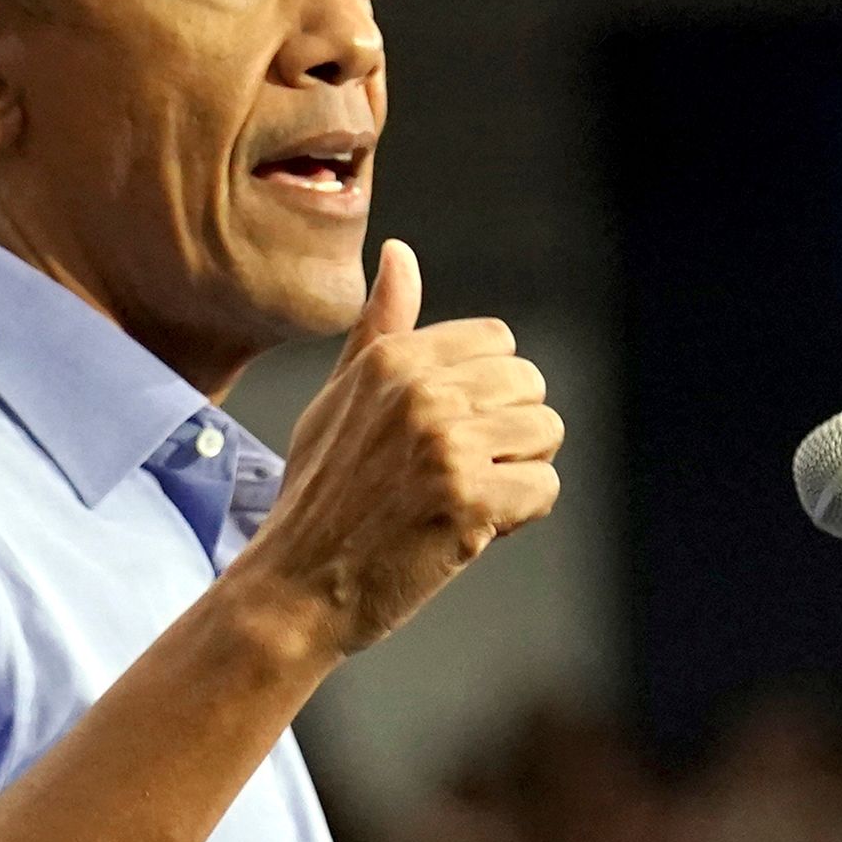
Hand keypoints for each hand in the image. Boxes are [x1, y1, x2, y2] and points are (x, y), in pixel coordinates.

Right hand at [239, 239, 561, 655]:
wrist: (294, 587)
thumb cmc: (318, 498)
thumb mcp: (337, 399)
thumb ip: (379, 328)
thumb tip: (400, 253)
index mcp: (391, 360)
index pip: (497, 342)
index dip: (487, 393)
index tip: (449, 433)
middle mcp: (421, 391)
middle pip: (530, 385)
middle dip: (509, 432)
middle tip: (460, 473)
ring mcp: (446, 445)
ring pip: (546, 433)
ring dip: (518, 473)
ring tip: (463, 499)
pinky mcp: (469, 500)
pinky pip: (544, 489)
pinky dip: (518, 517)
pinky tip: (468, 529)